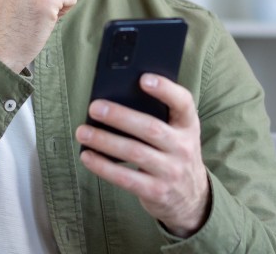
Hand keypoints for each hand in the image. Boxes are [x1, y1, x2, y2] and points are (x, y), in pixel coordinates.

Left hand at [75, 73, 209, 237]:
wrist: (192, 197)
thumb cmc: (175, 154)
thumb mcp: (178, 134)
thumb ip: (159, 117)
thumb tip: (117, 99)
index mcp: (188, 126)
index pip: (183, 103)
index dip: (165, 89)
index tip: (143, 78)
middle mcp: (183, 147)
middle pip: (150, 128)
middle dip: (120, 116)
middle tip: (94, 107)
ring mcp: (171, 171)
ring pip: (134, 152)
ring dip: (105, 141)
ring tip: (83, 132)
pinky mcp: (156, 191)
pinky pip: (125, 178)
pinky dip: (103, 166)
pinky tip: (88, 156)